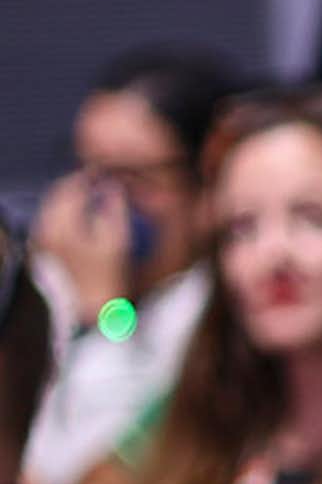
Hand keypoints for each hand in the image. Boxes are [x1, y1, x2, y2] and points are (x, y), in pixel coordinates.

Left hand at [32, 172, 137, 312]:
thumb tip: (113, 186)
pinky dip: (67, 215)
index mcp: (60, 224)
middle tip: (99, 181)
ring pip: (54, 208)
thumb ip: (115, 210)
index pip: (72, 187)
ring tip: (93, 197)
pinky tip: (84, 219)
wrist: (92, 312)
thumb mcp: (118, 242)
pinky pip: (53, 222)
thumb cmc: (109, 278)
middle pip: (58, 195)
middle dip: (78, 185)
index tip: (106, 171)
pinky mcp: (44, 251)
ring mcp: (42, 241)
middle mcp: (44, 229)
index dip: (90, 176)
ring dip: (72, 199)